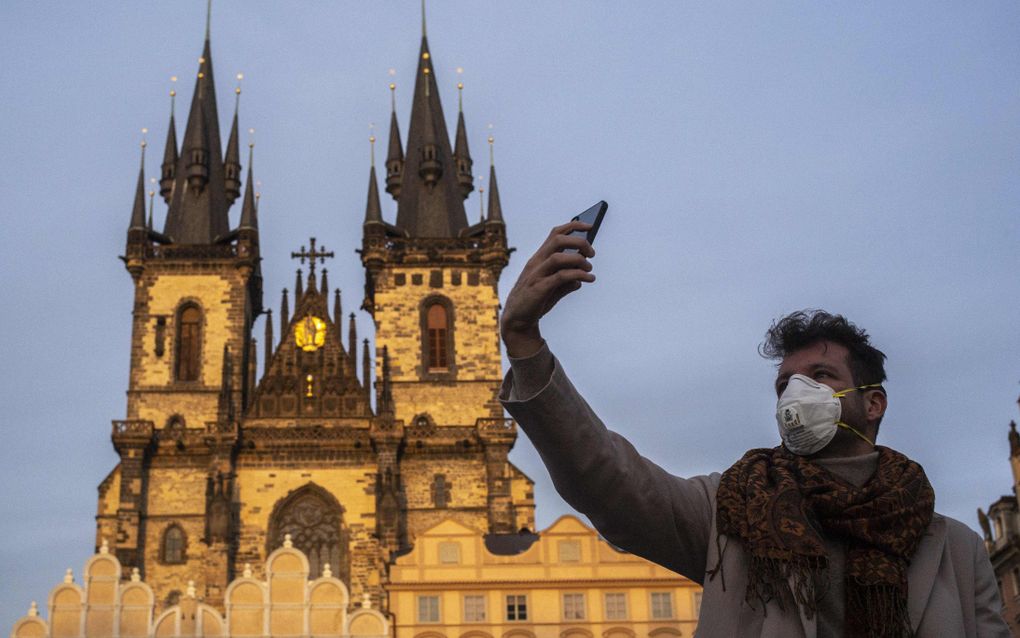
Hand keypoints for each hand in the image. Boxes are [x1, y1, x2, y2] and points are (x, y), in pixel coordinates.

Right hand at [501, 221, 595, 357]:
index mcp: (539, 258)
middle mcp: (536, 262)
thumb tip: (580, 280)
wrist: (517, 321)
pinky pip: (561, 277)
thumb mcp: (552, 289)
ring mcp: (536, 275)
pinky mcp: (539, 289)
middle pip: (558, 240)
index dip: (573, 226)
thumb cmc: (533, 302)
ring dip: (579, 260)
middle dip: (579, 242)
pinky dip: (578, 276)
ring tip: (589, 270)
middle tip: (591, 253)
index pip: (555, 234)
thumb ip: (566, 282)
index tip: (589, 226)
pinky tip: (587, 279)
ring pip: (559, 257)